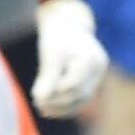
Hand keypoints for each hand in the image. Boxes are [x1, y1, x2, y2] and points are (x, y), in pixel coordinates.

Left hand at [31, 0, 108, 117]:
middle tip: (37, 104)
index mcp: (91, 58)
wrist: (68, 25)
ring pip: (82, 100)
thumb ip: (47, 76)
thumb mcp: (50, 52)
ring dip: (62, 108)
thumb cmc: (58, 36)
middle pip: (79, 94)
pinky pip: (81, 99)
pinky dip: (67, 106)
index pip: (73, 84)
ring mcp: (98, 76)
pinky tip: (50, 109)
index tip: (36, 96)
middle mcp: (99, 68)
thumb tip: (39, 100)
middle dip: (57, 102)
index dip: (55, 93)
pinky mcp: (93, 82)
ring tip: (42, 110)